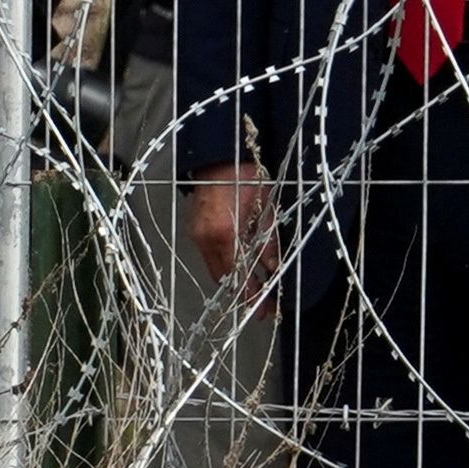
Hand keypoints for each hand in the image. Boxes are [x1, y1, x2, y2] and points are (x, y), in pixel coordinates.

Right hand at [187, 161, 276, 301]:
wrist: (219, 157)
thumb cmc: (245, 176)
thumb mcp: (266, 208)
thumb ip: (269, 242)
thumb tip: (274, 268)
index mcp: (226, 233)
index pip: (240, 276)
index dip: (252, 296)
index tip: (264, 310)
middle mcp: (207, 239)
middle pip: (225, 279)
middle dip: (244, 293)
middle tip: (264, 302)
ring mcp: (197, 236)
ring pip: (216, 270)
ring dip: (235, 280)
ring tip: (256, 286)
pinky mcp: (194, 231)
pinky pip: (210, 257)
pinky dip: (226, 265)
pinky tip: (241, 265)